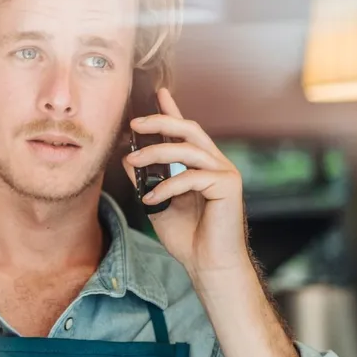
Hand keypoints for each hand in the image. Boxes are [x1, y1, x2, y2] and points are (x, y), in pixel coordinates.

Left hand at [121, 89, 250, 274]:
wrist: (208, 264)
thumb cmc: (186, 237)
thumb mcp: (157, 204)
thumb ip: (146, 180)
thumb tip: (127, 158)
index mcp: (199, 164)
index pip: (184, 132)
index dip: (172, 110)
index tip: (158, 92)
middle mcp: (214, 163)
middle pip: (189, 129)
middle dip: (161, 120)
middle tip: (135, 122)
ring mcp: (224, 172)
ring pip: (188, 149)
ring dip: (156, 152)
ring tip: (132, 162)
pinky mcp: (228, 185)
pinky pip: (192, 176)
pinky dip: (167, 186)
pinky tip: (150, 199)